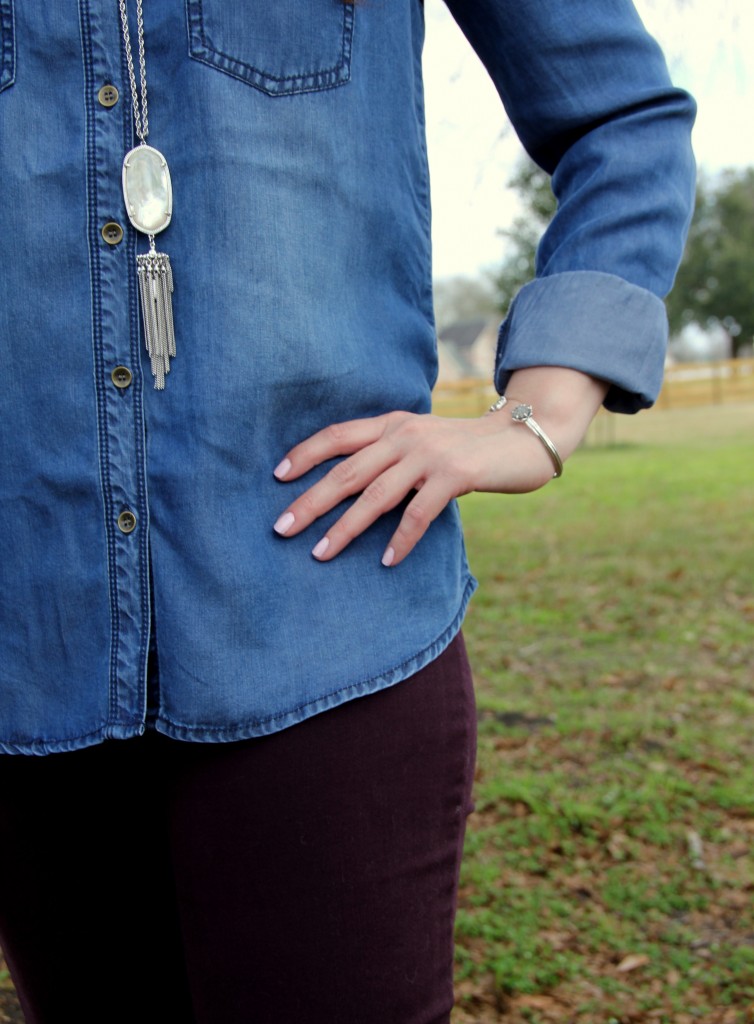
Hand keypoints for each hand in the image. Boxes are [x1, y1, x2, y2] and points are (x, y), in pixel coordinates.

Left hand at [272, 366, 608, 566]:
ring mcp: (429, 455)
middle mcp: (405, 435)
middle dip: (310, 502)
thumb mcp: (423, 440)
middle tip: (281, 528)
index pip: (338, 435)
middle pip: (346, 471)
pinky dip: (402, 539)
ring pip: (375, 496)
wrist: (522, 439)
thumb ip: (391, 453)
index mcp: (392, 424)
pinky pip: (419, 513)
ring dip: (345, 528)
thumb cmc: (467, 448)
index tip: (277, 476)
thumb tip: (349, 485)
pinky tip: (387, 561)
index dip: (305, 454)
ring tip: (320, 553)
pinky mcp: (455, 475)